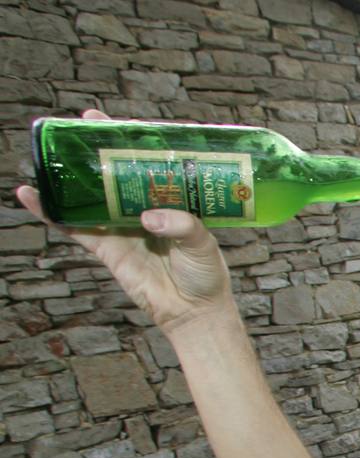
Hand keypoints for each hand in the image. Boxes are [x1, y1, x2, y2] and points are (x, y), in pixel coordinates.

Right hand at [16, 112, 232, 335]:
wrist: (194, 311)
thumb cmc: (205, 274)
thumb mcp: (203, 243)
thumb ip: (182, 225)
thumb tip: (148, 217)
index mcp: (169, 202)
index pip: (148, 166)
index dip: (132, 144)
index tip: (120, 123)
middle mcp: (142, 210)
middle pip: (116, 174)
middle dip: (99, 149)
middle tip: (83, 122)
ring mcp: (121, 228)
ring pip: (91, 197)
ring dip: (71, 177)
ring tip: (51, 152)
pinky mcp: (106, 249)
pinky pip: (74, 228)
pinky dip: (51, 213)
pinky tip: (31, 196)